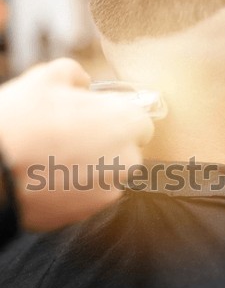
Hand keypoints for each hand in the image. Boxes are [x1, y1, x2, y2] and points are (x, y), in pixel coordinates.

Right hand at [0, 59, 153, 230]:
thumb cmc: (20, 121)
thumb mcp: (45, 78)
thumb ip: (76, 75)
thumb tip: (83, 83)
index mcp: (125, 123)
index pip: (141, 121)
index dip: (119, 117)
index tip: (100, 118)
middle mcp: (127, 159)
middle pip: (127, 149)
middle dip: (107, 142)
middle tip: (72, 135)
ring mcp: (110, 189)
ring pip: (109, 173)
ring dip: (93, 166)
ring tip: (57, 157)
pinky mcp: (91, 212)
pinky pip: (92, 194)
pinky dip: (79, 187)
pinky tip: (52, 177)